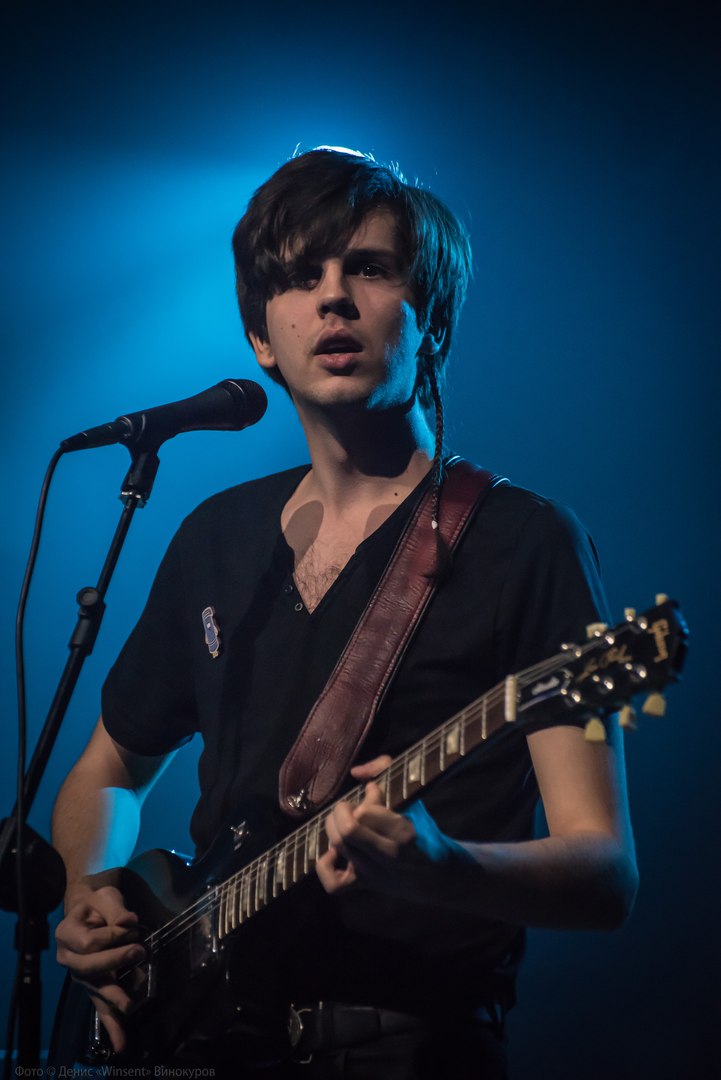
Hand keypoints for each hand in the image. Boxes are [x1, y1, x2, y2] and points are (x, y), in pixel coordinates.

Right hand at [55, 877, 144, 1052]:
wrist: (88, 911)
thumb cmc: (97, 903)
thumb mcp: (106, 897)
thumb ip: (116, 909)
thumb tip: (129, 921)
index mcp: (66, 933)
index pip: (87, 942)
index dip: (110, 936)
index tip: (131, 926)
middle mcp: (67, 957)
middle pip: (87, 967)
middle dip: (114, 961)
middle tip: (138, 952)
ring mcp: (79, 975)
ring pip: (94, 989)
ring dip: (113, 998)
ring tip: (129, 1006)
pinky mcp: (92, 986)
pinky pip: (99, 1006)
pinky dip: (111, 1024)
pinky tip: (121, 1042)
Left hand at [315, 755, 470, 900]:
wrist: (436, 875)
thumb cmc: (422, 831)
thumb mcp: (413, 798)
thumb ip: (386, 769)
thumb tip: (356, 772)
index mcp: (403, 833)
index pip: (367, 812)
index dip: (367, 797)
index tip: (375, 793)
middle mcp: (387, 856)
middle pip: (347, 830)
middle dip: (343, 810)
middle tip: (354, 807)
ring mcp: (373, 873)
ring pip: (337, 846)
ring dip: (334, 827)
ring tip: (346, 823)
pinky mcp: (363, 885)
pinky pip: (333, 882)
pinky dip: (325, 864)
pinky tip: (334, 851)